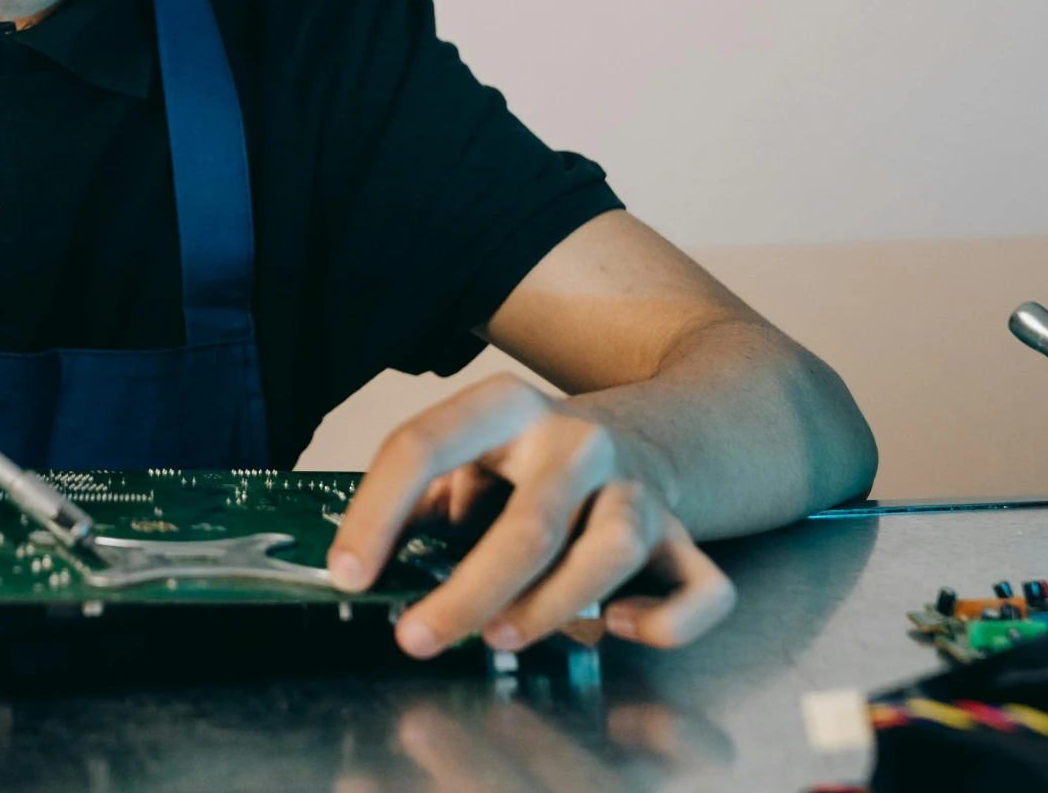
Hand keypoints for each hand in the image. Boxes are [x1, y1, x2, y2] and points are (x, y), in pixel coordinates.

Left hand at [325, 374, 734, 657]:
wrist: (651, 429)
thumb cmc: (533, 463)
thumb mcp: (470, 454)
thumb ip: (422, 500)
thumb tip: (363, 566)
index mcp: (505, 409)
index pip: (425, 446)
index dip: (378, 514)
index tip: (348, 576)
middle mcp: (577, 441)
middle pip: (529, 523)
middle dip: (468, 593)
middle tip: (418, 638)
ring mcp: (636, 488)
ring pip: (612, 551)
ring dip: (553, 606)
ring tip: (500, 636)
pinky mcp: (684, 536)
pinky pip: (700, 588)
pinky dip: (665, 620)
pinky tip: (619, 627)